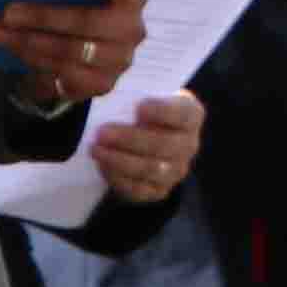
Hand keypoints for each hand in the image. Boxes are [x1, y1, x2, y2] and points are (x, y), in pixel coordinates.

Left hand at [0, 0, 149, 105]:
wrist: (84, 53)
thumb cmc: (78, 10)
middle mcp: (132, 29)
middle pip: (90, 21)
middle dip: (44, 17)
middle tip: (8, 12)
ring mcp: (121, 60)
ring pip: (73, 50)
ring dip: (30, 41)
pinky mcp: (104, 84)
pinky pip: (66, 73)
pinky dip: (36, 60)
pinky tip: (15, 49)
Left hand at [90, 90, 204, 207]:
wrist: (144, 135)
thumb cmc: (141, 109)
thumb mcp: (144, 95)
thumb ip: (136, 95)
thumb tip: (115, 99)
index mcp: (191, 115)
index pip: (182, 114)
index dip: (162, 112)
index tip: (139, 108)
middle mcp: (189, 145)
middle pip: (164, 145)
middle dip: (130, 139)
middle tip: (102, 132)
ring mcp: (176, 171)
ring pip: (150, 169)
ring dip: (120, 159)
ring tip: (96, 149)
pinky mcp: (158, 190)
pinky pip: (139, 189)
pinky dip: (118, 177)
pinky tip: (101, 164)